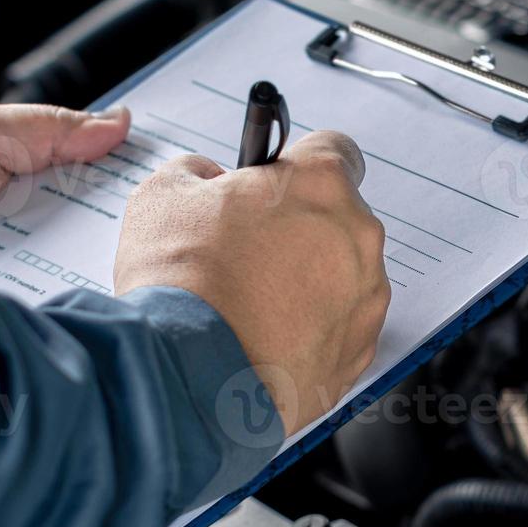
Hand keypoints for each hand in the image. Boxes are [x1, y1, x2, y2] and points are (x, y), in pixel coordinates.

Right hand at [114, 131, 390, 435]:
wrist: (188, 378)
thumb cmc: (181, 284)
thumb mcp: (163, 195)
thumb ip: (198, 173)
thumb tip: (209, 182)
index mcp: (320, 183)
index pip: (333, 148)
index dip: (296, 166)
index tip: (274, 185)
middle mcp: (357, 237)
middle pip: (336, 217)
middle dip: (298, 229)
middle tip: (246, 253)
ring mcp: (364, 300)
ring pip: (341, 277)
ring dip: (306, 283)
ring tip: (249, 306)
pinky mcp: (357, 355)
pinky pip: (339, 329)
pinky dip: (309, 332)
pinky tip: (261, 340)